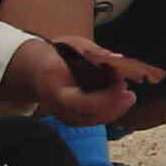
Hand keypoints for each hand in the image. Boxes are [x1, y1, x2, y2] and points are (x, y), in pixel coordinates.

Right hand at [0, 35, 162, 127]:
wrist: (36, 67)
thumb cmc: (58, 53)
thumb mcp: (74, 44)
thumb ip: (95, 52)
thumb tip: (118, 58)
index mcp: (51, 83)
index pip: (78, 101)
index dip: (103, 98)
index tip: (122, 86)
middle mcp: (53, 104)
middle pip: (85, 116)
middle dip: (111, 107)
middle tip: (130, 94)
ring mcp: (60, 114)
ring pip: (89, 120)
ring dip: (112, 111)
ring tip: (127, 96)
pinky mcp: (69, 118)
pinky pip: (90, 119)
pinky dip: (107, 111)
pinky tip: (119, 100)